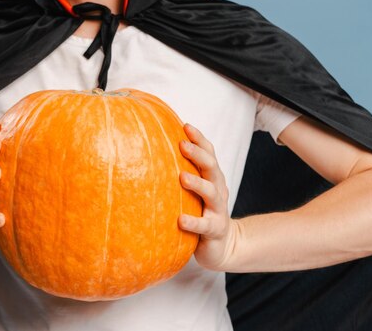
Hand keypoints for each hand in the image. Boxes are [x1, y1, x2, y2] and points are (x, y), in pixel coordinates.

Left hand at [178, 123, 239, 270]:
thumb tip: (150, 151)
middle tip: (182, 145)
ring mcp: (218, 209)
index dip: (199, 139)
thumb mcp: (193, 191)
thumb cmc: (200, 212)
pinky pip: (204, 225)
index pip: (209, 153)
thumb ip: (180, 173)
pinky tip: (180, 220)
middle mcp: (218, 189)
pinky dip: (193, 222)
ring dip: (197, 183)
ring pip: (212, 193)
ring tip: (182, 177)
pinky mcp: (215, 230)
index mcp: (212, 178)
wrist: (220, 246)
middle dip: (198, 154)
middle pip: (212, 167)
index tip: (185, 126)